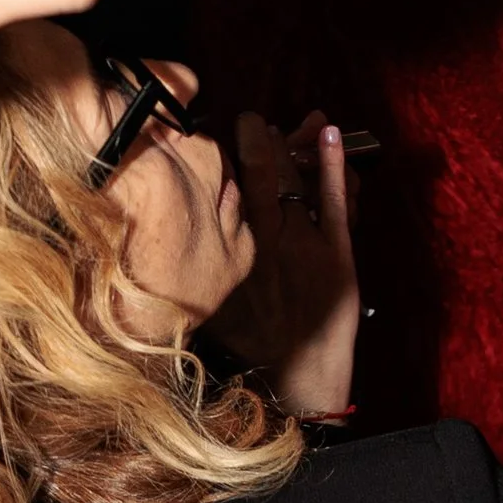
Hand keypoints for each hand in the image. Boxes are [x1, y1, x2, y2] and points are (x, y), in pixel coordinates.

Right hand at [205, 111, 359, 417]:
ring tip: (288, 125)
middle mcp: (262, 242)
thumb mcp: (210, 307)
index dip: (222, 161)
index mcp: (228, 252)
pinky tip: (330, 133)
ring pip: (295, 182)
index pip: (222, 191)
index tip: (213, 142)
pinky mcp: (337, 255)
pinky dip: (333, 164)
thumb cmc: (253, 349)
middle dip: (256, 140)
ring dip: (292, 146)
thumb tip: (165, 244)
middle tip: (252, 121)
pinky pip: (333, 201)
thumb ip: (193, 271)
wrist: (299, 381)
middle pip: (259, 175)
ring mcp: (302, 246)